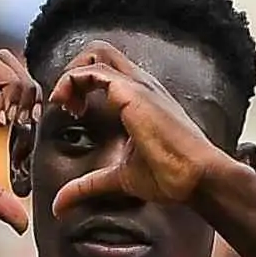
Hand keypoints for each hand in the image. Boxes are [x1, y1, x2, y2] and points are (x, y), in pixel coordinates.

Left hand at [47, 41, 236, 215]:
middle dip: (73, 70)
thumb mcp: (118, 178)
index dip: (81, 85)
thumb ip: (87, 185)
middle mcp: (141, 85)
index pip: (106, 71)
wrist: (196, 178)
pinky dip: (72, 82)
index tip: (72, 111)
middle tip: (65, 102)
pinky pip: (93, 72)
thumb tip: (60, 205)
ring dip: (71, 74)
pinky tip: (68, 107)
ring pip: (96, 54)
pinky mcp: (132, 93)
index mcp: (141, 98)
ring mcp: (138, 85)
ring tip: (64, 103)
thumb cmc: (170, 176)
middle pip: (101, 51)